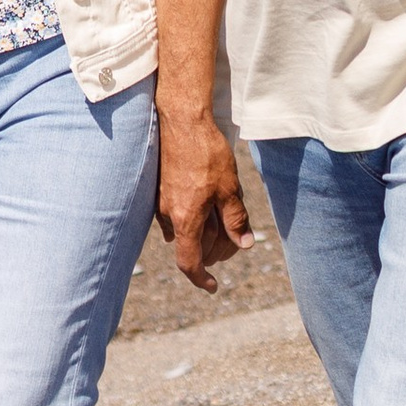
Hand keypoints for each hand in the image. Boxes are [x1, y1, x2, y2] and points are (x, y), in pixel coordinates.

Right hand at [157, 107, 251, 292]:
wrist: (182, 120)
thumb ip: (235, 219)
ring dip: (207, 230)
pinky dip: (196, 215)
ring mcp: (162, 202)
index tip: (213, 286)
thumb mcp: (229, 188)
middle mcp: (168, 215)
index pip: (188, 262)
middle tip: (237, 239)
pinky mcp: (162, 188)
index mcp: (184, 220)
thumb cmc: (206, 153)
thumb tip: (243, 246)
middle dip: (215, 249)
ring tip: (227, 210)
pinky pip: (180, 213)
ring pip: (187, 229)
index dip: (201, 279)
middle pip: (192, 246)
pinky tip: (211, 200)